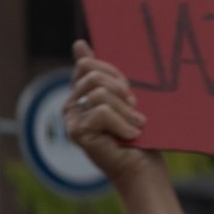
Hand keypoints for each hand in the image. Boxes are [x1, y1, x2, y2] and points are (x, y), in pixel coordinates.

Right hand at [65, 41, 184, 213]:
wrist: (143, 169)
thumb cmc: (138, 136)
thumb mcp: (123, 98)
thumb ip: (102, 75)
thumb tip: (78, 43)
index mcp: (81, 94)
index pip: (89, 66)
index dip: (114, 75)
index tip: (128, 95)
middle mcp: (71, 105)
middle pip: (92, 76)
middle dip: (120, 92)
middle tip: (134, 112)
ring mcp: (71, 118)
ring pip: (100, 94)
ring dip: (125, 112)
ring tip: (135, 128)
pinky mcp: (76, 131)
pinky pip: (102, 112)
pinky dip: (122, 124)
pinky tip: (129, 136)